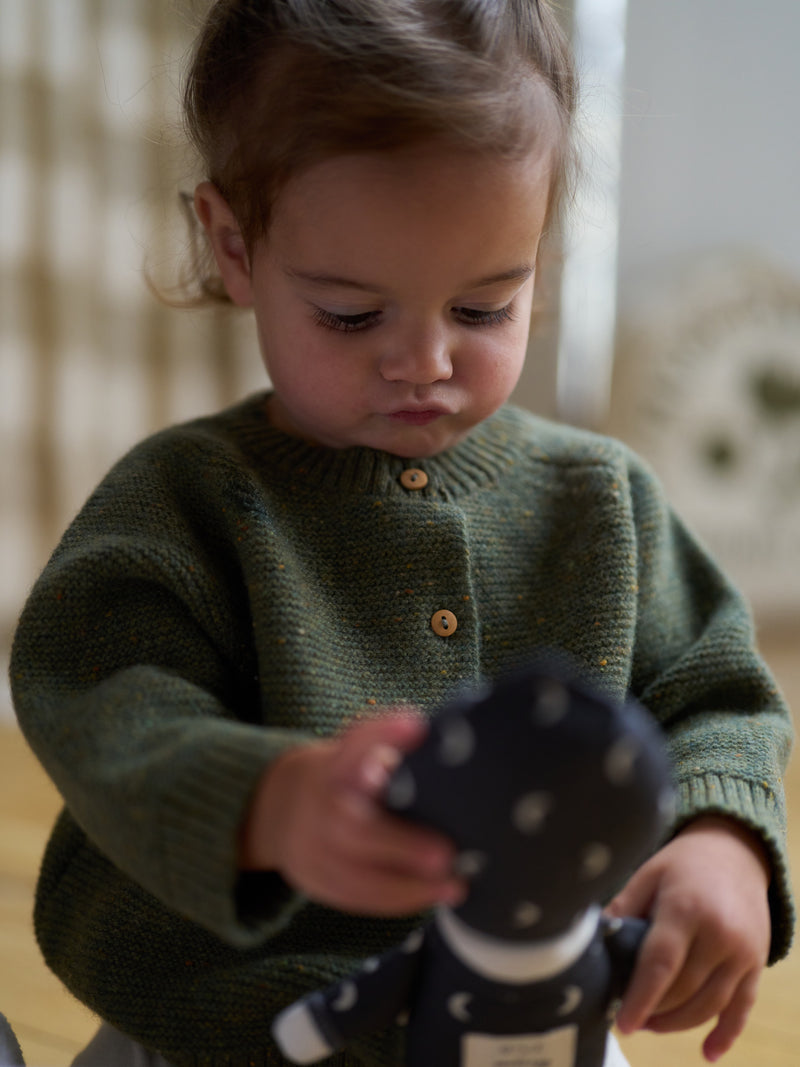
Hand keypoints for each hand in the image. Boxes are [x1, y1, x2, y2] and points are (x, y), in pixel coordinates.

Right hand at [239, 712, 465, 914]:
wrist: (276, 807)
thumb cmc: (339, 779)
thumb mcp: (353, 757)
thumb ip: (388, 760)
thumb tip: (451, 761)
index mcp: (332, 764)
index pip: (354, 743)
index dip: (383, 734)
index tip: (415, 724)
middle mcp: (316, 803)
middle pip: (351, 828)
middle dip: (399, 845)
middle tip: (446, 855)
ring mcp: (309, 846)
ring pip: (355, 876)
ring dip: (408, 886)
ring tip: (453, 886)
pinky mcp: (313, 879)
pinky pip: (355, 898)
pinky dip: (396, 901)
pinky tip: (430, 896)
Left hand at [608, 815, 770, 1061]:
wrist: (735, 850)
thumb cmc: (682, 863)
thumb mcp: (647, 875)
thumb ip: (623, 910)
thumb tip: (593, 944)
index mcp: (686, 908)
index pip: (661, 963)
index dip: (640, 997)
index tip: (622, 1022)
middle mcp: (720, 933)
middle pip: (685, 989)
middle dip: (655, 1011)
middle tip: (631, 1018)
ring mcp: (743, 952)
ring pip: (710, 1004)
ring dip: (679, 1024)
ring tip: (652, 1025)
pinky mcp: (757, 963)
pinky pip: (742, 1007)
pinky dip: (725, 1033)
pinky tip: (708, 1054)